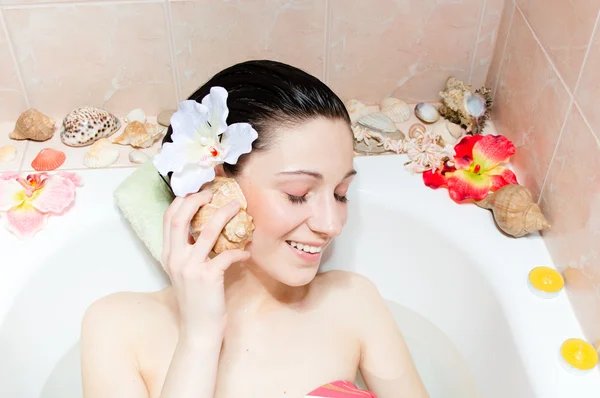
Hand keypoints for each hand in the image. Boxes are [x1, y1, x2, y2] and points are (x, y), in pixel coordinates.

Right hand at [162, 190, 250, 342]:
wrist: (199, 329)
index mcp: (168, 255)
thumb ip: (191, 250)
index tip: (199, 191)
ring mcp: (190, 268)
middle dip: (196, 200)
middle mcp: (175, 259)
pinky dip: (239, 250)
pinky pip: (227, 255)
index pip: (168, 219)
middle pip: (179, 218)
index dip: (182, 200)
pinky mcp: (208, 277)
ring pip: (207, 231)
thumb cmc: (197, 299)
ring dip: (224, 215)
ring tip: (237, 207)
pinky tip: (246, 251)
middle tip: (214, 193)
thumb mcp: (186, 271)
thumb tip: (208, 227)